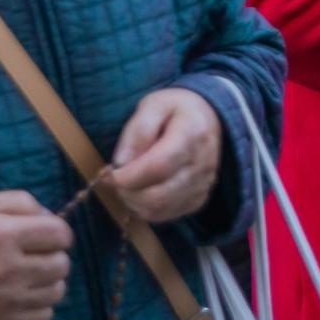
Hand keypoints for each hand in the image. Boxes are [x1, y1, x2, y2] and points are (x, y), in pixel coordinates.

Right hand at [0, 190, 71, 319]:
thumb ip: (21, 201)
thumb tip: (52, 217)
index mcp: (1, 235)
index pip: (60, 235)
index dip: (57, 230)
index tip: (45, 231)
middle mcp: (4, 270)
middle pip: (61, 264)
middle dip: (54, 254)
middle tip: (37, 251)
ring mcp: (1, 299)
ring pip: (56, 292)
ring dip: (49, 280)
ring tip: (32, 272)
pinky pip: (41, 317)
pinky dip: (40, 304)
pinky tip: (25, 292)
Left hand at [110, 88, 222, 222]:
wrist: (208, 118)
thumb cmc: (176, 109)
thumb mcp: (154, 105)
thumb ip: (137, 130)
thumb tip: (121, 162)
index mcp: (192, 134)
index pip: (159, 166)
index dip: (130, 176)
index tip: (111, 173)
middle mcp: (202, 164)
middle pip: (159, 195)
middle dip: (128, 193)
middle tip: (115, 180)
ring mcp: (203, 184)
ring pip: (161, 209)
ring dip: (134, 203)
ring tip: (126, 185)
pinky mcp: (199, 198)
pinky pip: (168, 215)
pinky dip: (147, 210)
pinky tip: (140, 193)